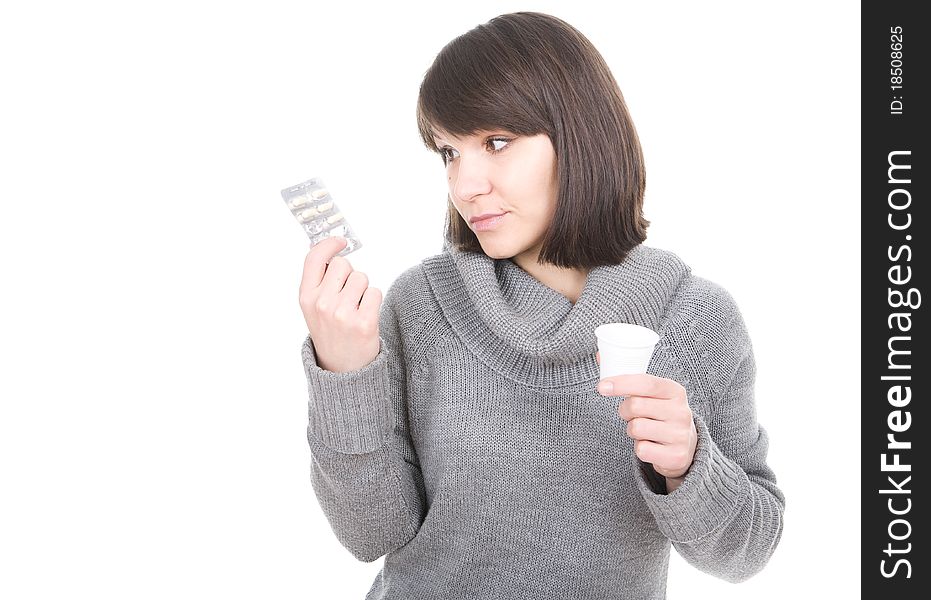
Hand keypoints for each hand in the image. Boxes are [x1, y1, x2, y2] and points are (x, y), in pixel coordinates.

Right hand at [299, 236, 382, 372]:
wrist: (342, 370)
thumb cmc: (330, 333)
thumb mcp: (313, 308)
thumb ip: (319, 281)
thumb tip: (329, 249)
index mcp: (306, 297)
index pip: (314, 258)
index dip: (329, 244)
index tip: (341, 242)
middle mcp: (322, 304)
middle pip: (343, 264)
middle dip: (349, 274)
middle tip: (348, 295)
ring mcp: (343, 314)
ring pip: (362, 277)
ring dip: (363, 289)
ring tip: (356, 308)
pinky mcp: (364, 322)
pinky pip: (375, 292)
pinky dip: (374, 301)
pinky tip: (365, 316)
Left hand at [595, 352, 696, 483]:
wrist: (685, 447)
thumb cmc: (660, 414)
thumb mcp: (653, 395)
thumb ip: (629, 378)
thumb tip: (599, 355)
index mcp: (675, 391)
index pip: (645, 382)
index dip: (621, 383)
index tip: (601, 387)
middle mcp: (681, 411)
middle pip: (634, 406)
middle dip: (625, 411)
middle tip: (633, 414)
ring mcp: (680, 434)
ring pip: (635, 428)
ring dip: (632, 431)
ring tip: (645, 430)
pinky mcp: (676, 456)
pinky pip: (641, 450)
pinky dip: (640, 449)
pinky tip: (652, 445)